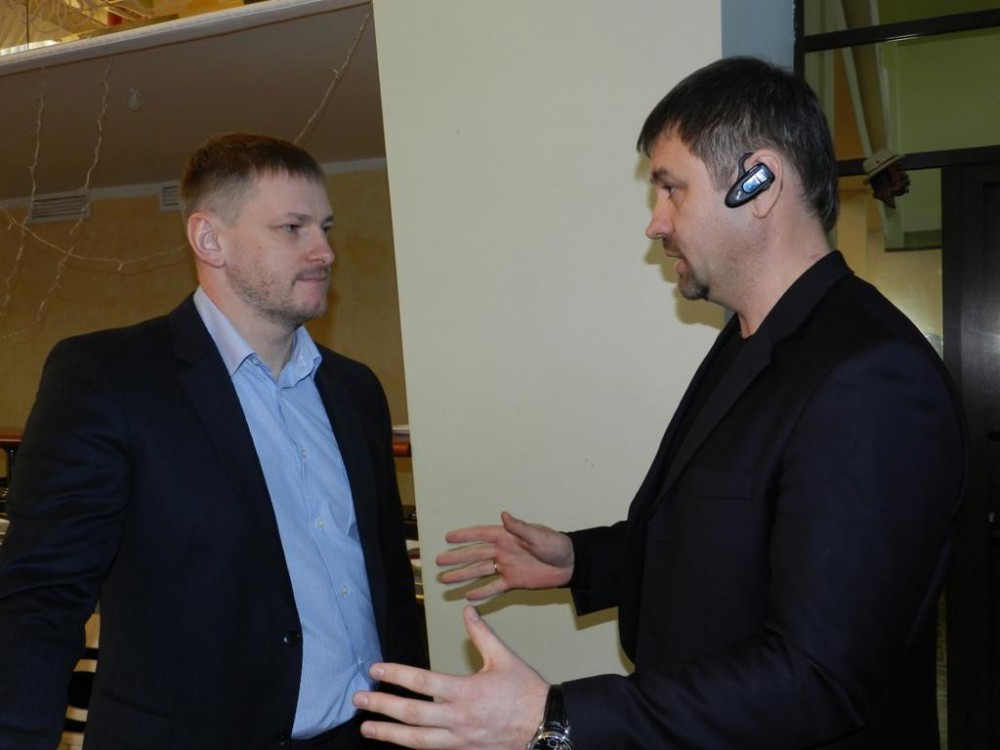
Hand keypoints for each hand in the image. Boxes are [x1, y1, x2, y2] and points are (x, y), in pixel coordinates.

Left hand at [354, 605, 548, 749]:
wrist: (545, 725)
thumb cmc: (526, 692)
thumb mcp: (504, 658)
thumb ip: (482, 635)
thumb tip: (468, 611)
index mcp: (466, 692)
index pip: (422, 682)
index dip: (396, 675)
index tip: (376, 670)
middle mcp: (458, 719)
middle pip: (412, 714)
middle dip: (382, 706)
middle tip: (359, 700)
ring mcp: (459, 740)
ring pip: (417, 740)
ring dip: (389, 734)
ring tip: (367, 728)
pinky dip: (411, 746)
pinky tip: (397, 741)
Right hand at [436, 512, 573, 599]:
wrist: (571, 564)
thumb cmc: (556, 544)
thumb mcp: (538, 535)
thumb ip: (519, 527)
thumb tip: (504, 515)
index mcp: (507, 536)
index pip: (480, 534)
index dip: (464, 535)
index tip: (447, 537)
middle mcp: (503, 551)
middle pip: (474, 554)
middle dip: (456, 558)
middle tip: (438, 562)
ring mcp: (507, 566)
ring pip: (480, 571)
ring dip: (463, 575)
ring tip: (445, 579)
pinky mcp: (514, 581)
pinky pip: (494, 587)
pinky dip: (482, 592)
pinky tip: (468, 596)